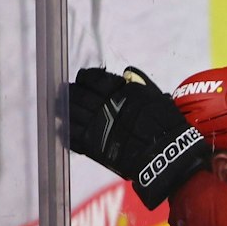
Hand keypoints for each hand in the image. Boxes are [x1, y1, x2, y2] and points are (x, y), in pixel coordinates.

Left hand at [65, 67, 208, 207]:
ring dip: (63, 109)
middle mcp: (103, 106)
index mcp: (117, 91)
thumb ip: (139, 82)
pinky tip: (63, 128)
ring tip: (61, 108)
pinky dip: (64, 131)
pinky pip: (71, 135)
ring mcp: (96, 126)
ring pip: (69, 113)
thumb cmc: (165, 123)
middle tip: (64, 91)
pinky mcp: (92, 145)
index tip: (83, 80)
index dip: (85, 78)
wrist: (166, 153)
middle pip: (76, 94)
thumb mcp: (155, 95)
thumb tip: (127, 72)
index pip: (91, 78)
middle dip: (69, 91)